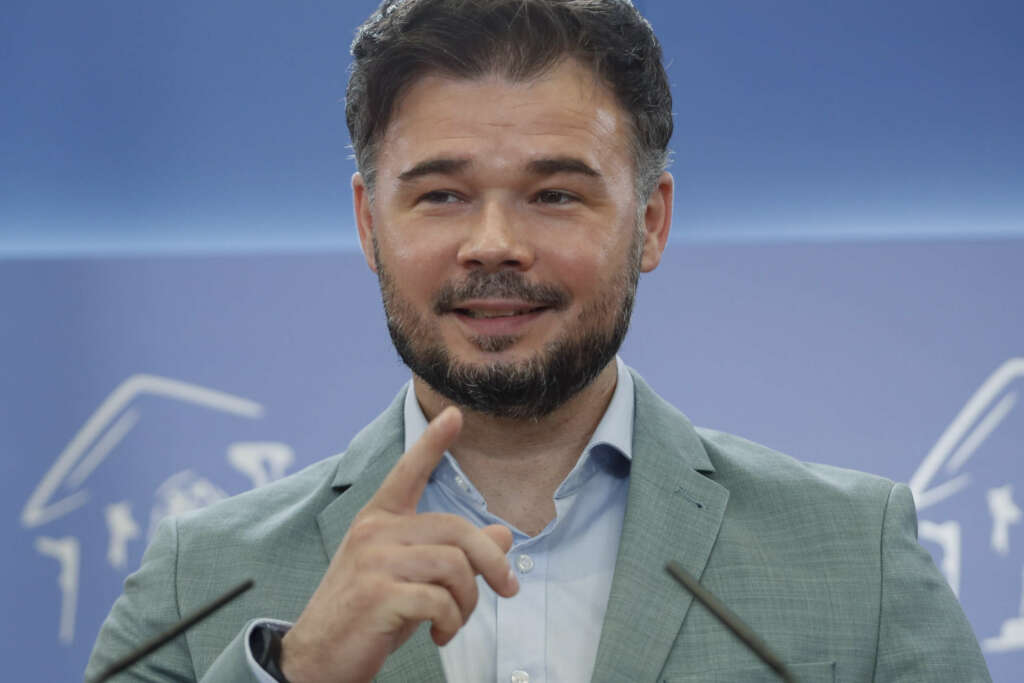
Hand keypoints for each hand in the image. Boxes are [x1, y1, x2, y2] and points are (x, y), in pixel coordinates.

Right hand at [279, 406, 518, 682]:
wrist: (316, 659)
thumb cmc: (367, 616)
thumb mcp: (411, 579)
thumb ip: (451, 554)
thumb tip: (503, 536)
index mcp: (378, 521)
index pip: (408, 473)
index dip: (432, 443)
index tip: (453, 415)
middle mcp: (374, 532)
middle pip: (457, 530)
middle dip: (492, 563)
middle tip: (507, 589)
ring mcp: (374, 562)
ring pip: (454, 566)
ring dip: (469, 601)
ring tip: (456, 620)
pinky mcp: (378, 595)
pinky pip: (440, 600)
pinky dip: (451, 622)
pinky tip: (440, 634)